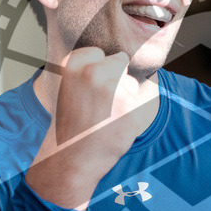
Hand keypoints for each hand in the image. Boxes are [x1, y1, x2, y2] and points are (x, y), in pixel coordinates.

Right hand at [27, 48, 156, 209]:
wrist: (72, 157)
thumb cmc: (72, 124)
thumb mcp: (69, 88)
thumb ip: (87, 69)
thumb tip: (119, 56)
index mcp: (74, 64)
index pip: (99, 53)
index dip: (98, 71)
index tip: (89, 89)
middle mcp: (94, 71)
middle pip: (120, 62)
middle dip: (116, 80)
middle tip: (100, 104)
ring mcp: (113, 88)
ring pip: (132, 84)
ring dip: (126, 98)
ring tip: (106, 117)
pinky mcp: (130, 106)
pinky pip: (141, 101)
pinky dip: (133, 114)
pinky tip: (116, 126)